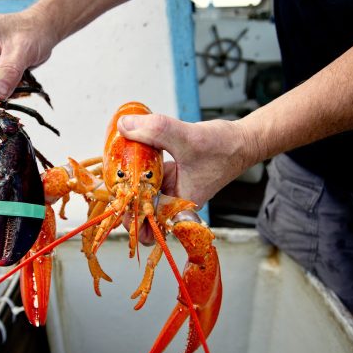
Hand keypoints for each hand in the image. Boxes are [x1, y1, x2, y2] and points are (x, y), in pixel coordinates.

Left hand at [117, 113, 250, 243]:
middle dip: (123, 201)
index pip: (147, 226)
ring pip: (140, 194)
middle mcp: (172, 202)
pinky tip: (128, 154)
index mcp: (177, 206)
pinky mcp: (168, 175)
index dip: (128, 219)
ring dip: (128, 182)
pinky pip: (147, 177)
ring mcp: (169, 189)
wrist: (241, 141)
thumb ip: (155, 130)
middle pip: (139, 214)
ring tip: (114, 168)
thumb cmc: (224, 148)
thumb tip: (126, 126)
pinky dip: (136, 168)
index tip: (115, 200)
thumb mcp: (187, 138)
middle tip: (111, 183)